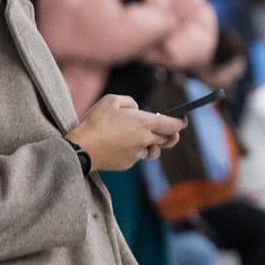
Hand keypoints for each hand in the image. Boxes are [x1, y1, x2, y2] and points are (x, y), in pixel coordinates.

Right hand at [65, 95, 183, 171]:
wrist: (82, 148)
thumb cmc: (96, 121)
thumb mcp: (112, 100)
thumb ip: (130, 103)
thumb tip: (137, 110)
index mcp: (144, 123)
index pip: (172, 125)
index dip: (180, 122)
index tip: (183, 120)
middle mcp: (145, 140)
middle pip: (167, 140)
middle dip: (170, 135)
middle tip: (168, 130)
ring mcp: (137, 154)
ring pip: (153, 150)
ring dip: (153, 144)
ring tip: (142, 138)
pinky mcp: (128, 164)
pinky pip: (137, 156)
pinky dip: (135, 150)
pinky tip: (121, 145)